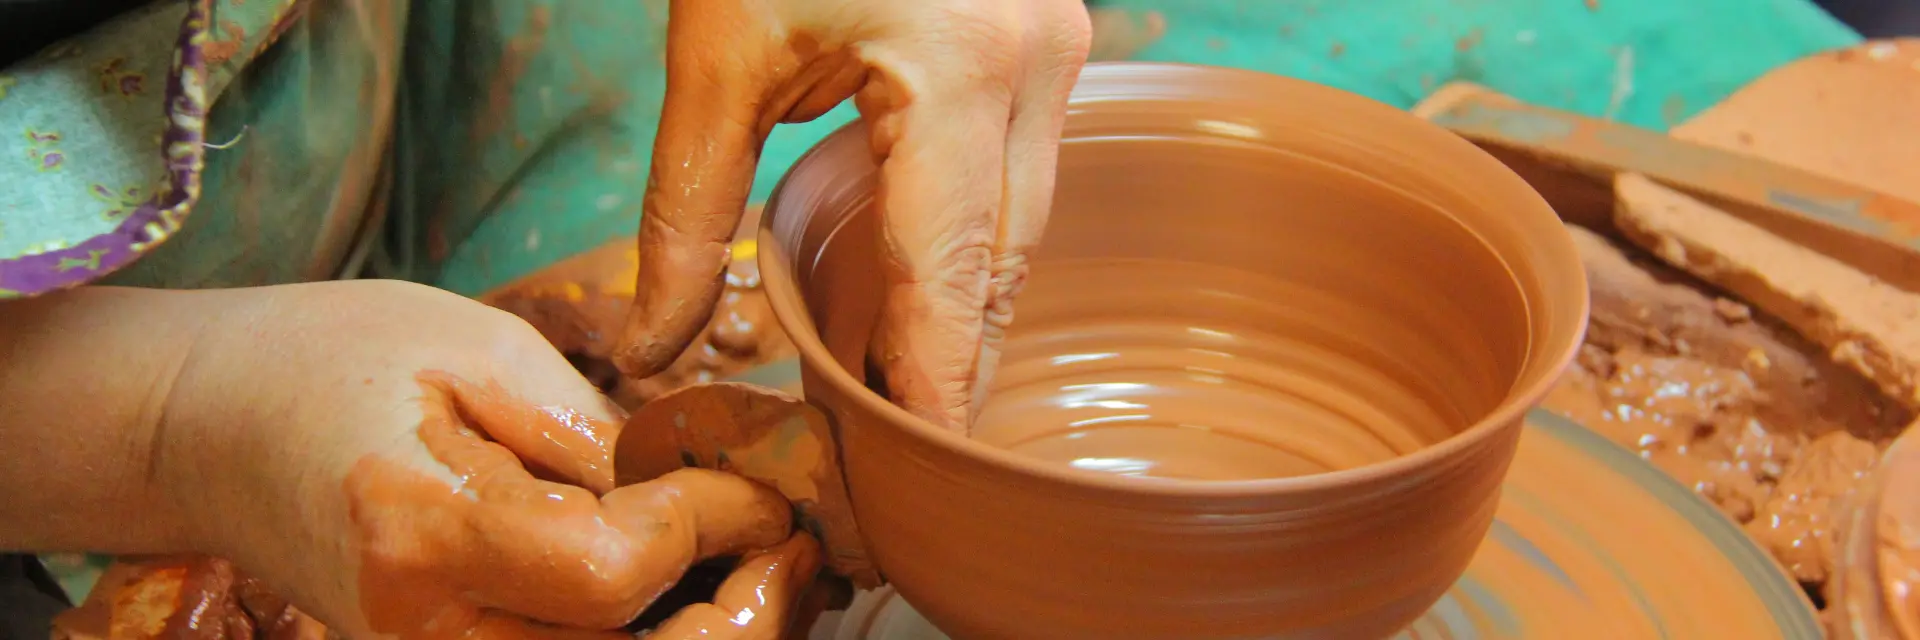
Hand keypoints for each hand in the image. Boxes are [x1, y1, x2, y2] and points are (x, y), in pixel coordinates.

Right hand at [155, 281, 810, 637]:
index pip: (612, 570)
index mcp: (419, 532)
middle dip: (748, 612)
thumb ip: (594, 433)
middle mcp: (420, 634)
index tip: (756, 475)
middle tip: (796, 544)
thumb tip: (716, 489)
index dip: (711, 523)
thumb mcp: (474, 347)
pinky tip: (706, 600)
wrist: (215, 427)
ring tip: (773, 573)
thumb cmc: (338, 360)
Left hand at [614, 0, 1093, 429]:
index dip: (939, 381)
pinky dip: (973, 237)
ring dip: (970, 302)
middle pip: (1005, 260)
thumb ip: (687, 208)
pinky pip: (1020, 169)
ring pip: (1024, 220)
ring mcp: (1055, 43)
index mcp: (960, 68)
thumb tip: (656, 341)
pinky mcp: (1042, 33)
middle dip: (958, 359)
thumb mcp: (715, 51)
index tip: (923, 466)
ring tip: (909, 385)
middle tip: (906, 449)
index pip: (955, 273)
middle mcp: (1035, 61)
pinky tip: (927, 284)